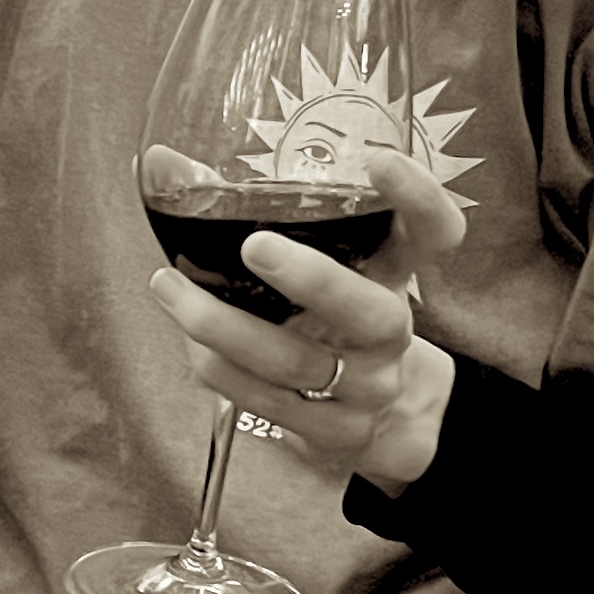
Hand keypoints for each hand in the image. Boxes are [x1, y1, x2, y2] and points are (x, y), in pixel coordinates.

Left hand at [148, 147, 463, 494]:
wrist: (379, 416)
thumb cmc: (330, 316)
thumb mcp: (324, 263)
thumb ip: (259, 212)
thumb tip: (159, 163)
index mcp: (395, 274)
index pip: (434, 232)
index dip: (419, 198)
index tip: (379, 162)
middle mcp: (390, 331)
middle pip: (374, 311)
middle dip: (313, 279)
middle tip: (255, 246)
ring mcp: (367, 388)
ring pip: (299, 362)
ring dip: (225, 326)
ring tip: (170, 287)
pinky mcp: (335, 432)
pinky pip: (272, 404)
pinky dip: (223, 371)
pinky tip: (191, 344)